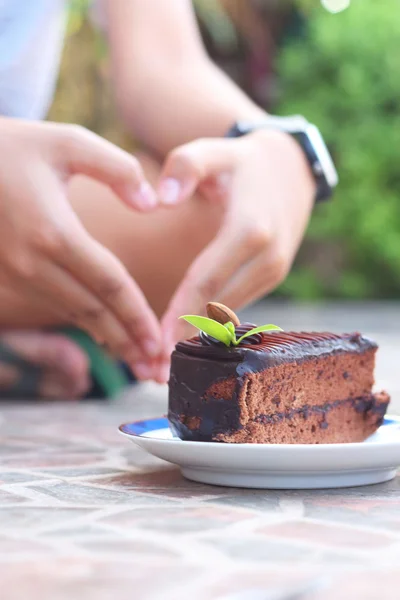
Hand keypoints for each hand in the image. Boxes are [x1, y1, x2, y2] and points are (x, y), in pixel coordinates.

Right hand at [0, 118, 161, 374]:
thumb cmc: (13, 147)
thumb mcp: (67, 141)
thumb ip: (116, 169)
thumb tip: (152, 204)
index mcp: (54, 232)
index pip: (109, 285)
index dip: (138, 315)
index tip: (160, 341)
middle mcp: (34, 263)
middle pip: (93, 312)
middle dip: (128, 341)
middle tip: (156, 369)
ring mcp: (17, 274)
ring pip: (73, 314)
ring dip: (109, 339)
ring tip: (138, 361)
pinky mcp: (7, 277)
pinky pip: (55, 306)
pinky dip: (85, 324)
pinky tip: (106, 335)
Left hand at [157, 129, 314, 376]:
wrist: (290, 171)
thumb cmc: (240, 163)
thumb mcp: (213, 150)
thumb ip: (184, 167)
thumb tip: (159, 200)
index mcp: (251, 229)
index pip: (208, 280)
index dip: (181, 313)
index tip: (156, 342)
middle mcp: (268, 257)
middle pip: (219, 307)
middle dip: (186, 339)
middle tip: (152, 371)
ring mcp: (274, 271)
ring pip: (231, 314)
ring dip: (199, 340)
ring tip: (163, 364)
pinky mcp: (272, 277)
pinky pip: (238, 306)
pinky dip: (213, 326)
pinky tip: (186, 340)